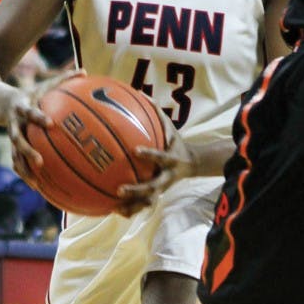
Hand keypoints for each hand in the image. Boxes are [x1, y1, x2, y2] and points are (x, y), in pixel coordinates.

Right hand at [8, 69, 84, 181]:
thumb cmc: (30, 94)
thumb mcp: (43, 85)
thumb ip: (63, 79)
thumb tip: (85, 71)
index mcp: (22, 108)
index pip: (30, 113)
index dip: (39, 117)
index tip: (51, 123)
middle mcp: (14, 124)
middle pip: (18, 139)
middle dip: (28, 150)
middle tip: (41, 161)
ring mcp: (11, 137)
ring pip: (15, 155)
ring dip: (25, 169)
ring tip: (36, 184)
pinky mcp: (11, 147)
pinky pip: (17, 162)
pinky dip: (25, 174)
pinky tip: (38, 188)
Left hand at [116, 102, 192, 217]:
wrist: (192, 164)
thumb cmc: (175, 142)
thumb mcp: (170, 127)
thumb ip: (157, 113)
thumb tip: (141, 93)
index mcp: (171, 160)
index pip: (162, 157)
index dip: (150, 155)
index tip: (135, 150)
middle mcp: (166, 178)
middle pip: (153, 188)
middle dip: (137, 190)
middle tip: (119, 189)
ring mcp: (161, 189)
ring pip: (147, 203)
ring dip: (132, 206)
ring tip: (114, 207)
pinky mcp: (156, 196)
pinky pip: (142, 206)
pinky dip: (129, 210)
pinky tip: (111, 210)